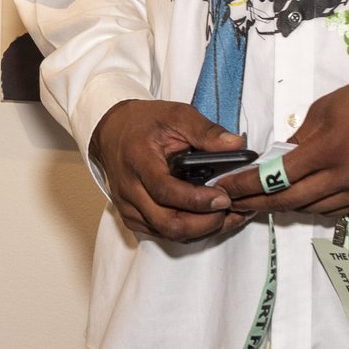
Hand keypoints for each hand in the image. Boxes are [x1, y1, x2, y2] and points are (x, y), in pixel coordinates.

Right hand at [87, 99, 247, 244]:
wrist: (113, 132)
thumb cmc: (144, 123)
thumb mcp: (176, 115)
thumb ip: (206, 131)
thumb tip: (236, 145)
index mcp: (138, 160)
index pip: (165, 191)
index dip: (196, 200)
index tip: (223, 197)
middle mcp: (129, 189)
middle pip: (168, 223)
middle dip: (204, 223)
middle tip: (229, 209)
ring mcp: (129, 208)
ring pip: (168, 233)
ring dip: (201, 229)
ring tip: (226, 215)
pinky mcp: (134, 218)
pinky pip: (164, 233)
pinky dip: (190, 231)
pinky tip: (208, 218)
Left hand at [212, 57, 348, 218]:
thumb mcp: (325, 108)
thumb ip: (300, 138)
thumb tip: (276, 159)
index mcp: (328, 148)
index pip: (276, 175)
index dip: (246, 185)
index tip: (224, 187)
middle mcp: (344, 176)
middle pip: (289, 201)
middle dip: (256, 203)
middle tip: (232, 202)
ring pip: (311, 209)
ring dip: (284, 207)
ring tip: (259, 202)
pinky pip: (334, 210)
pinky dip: (313, 206)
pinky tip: (297, 200)